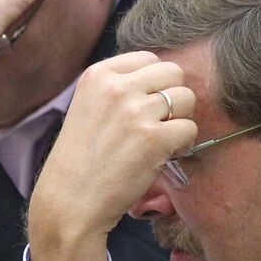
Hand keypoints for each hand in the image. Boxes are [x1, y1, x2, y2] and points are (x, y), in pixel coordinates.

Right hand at [27, 52, 196, 260]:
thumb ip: (119, 89)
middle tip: (159, 123)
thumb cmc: (81, 160)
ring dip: (181, 119)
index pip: (149, 59)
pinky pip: (190, 128)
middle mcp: (117, 87)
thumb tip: (162, 80)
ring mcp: (136, 111)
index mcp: (98, 74)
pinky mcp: (154, 138)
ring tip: (162, 139)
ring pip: (186, 98)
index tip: (145, 106)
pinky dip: (184, 144)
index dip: (155, 83)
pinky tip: (165, 155)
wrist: (70, 201)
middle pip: (173, 72)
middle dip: (173, 97)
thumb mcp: (89, 107)